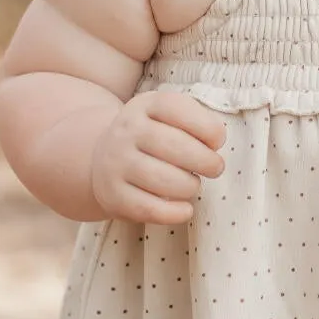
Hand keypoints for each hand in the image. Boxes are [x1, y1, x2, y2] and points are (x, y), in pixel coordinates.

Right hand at [90, 88, 226, 224]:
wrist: (101, 159)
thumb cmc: (149, 138)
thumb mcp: (165, 116)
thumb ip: (193, 120)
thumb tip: (215, 142)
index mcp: (144, 106)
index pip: (177, 109)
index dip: (207, 127)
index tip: (217, 141)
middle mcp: (127, 131)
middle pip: (175, 146)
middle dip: (206, 161)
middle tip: (215, 168)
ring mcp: (116, 164)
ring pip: (165, 180)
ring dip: (190, 186)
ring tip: (192, 185)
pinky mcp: (113, 196)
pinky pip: (149, 209)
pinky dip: (175, 213)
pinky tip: (185, 210)